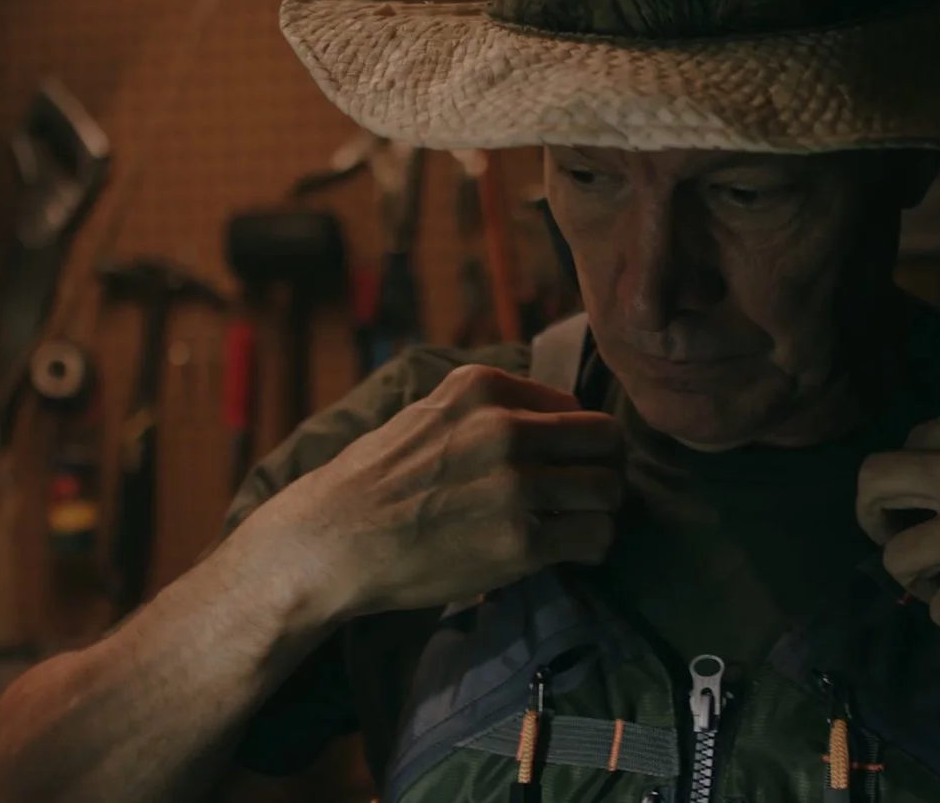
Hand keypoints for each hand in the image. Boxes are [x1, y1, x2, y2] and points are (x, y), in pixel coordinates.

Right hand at [242, 364, 623, 619]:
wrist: (331, 542)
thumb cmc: (376, 482)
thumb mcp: (428, 413)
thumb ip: (488, 409)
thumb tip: (553, 419)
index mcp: (484, 388)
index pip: (574, 407)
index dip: (576, 441)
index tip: (564, 465)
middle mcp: (505, 428)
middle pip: (605, 441)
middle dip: (604, 468)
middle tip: (588, 495)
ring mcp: (516, 484)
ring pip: (608, 490)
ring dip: (601, 510)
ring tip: (578, 525)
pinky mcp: (521, 540)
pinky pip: (594, 537)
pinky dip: (592, 546)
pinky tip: (570, 551)